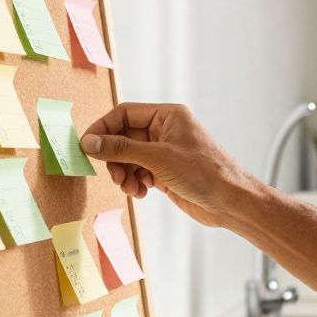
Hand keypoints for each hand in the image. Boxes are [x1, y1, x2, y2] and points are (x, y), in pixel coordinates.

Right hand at [80, 103, 255, 227]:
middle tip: (114, 175)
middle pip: (124, 137)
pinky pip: (139, 172)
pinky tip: (141, 192)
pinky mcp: (166, 172)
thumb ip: (122, 149)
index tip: (87, 146)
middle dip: (116, 157)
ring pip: (130, 158)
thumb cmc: (204, 173)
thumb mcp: (158, 158)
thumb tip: (90, 142)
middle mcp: (166, 130)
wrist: (230, 202)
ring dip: (124, 173)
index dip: (104, 128)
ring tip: (130, 188)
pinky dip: (135, 182)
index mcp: (168, 115)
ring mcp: (165, 152)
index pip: (125, 114)